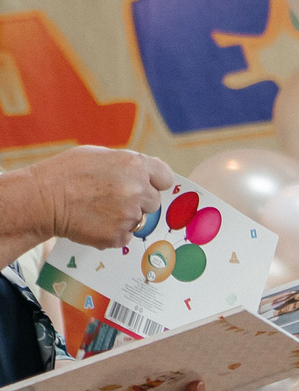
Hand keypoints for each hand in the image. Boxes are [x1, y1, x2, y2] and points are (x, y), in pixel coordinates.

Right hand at [35, 146, 176, 248]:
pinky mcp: (119, 235)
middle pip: (154, 202)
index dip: (155, 182)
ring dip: (125, 217)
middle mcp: (137, 190)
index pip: (165, 177)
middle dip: (139, 201)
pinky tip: (94, 221)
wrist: (41, 198)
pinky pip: (126, 235)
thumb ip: (127, 164)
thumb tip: (146, 175)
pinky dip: (113, 232)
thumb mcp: (99, 155)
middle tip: (112, 198)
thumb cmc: (66, 172)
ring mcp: (129, 215)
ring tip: (99, 209)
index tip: (146, 185)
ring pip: (140, 220)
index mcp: (134, 165)